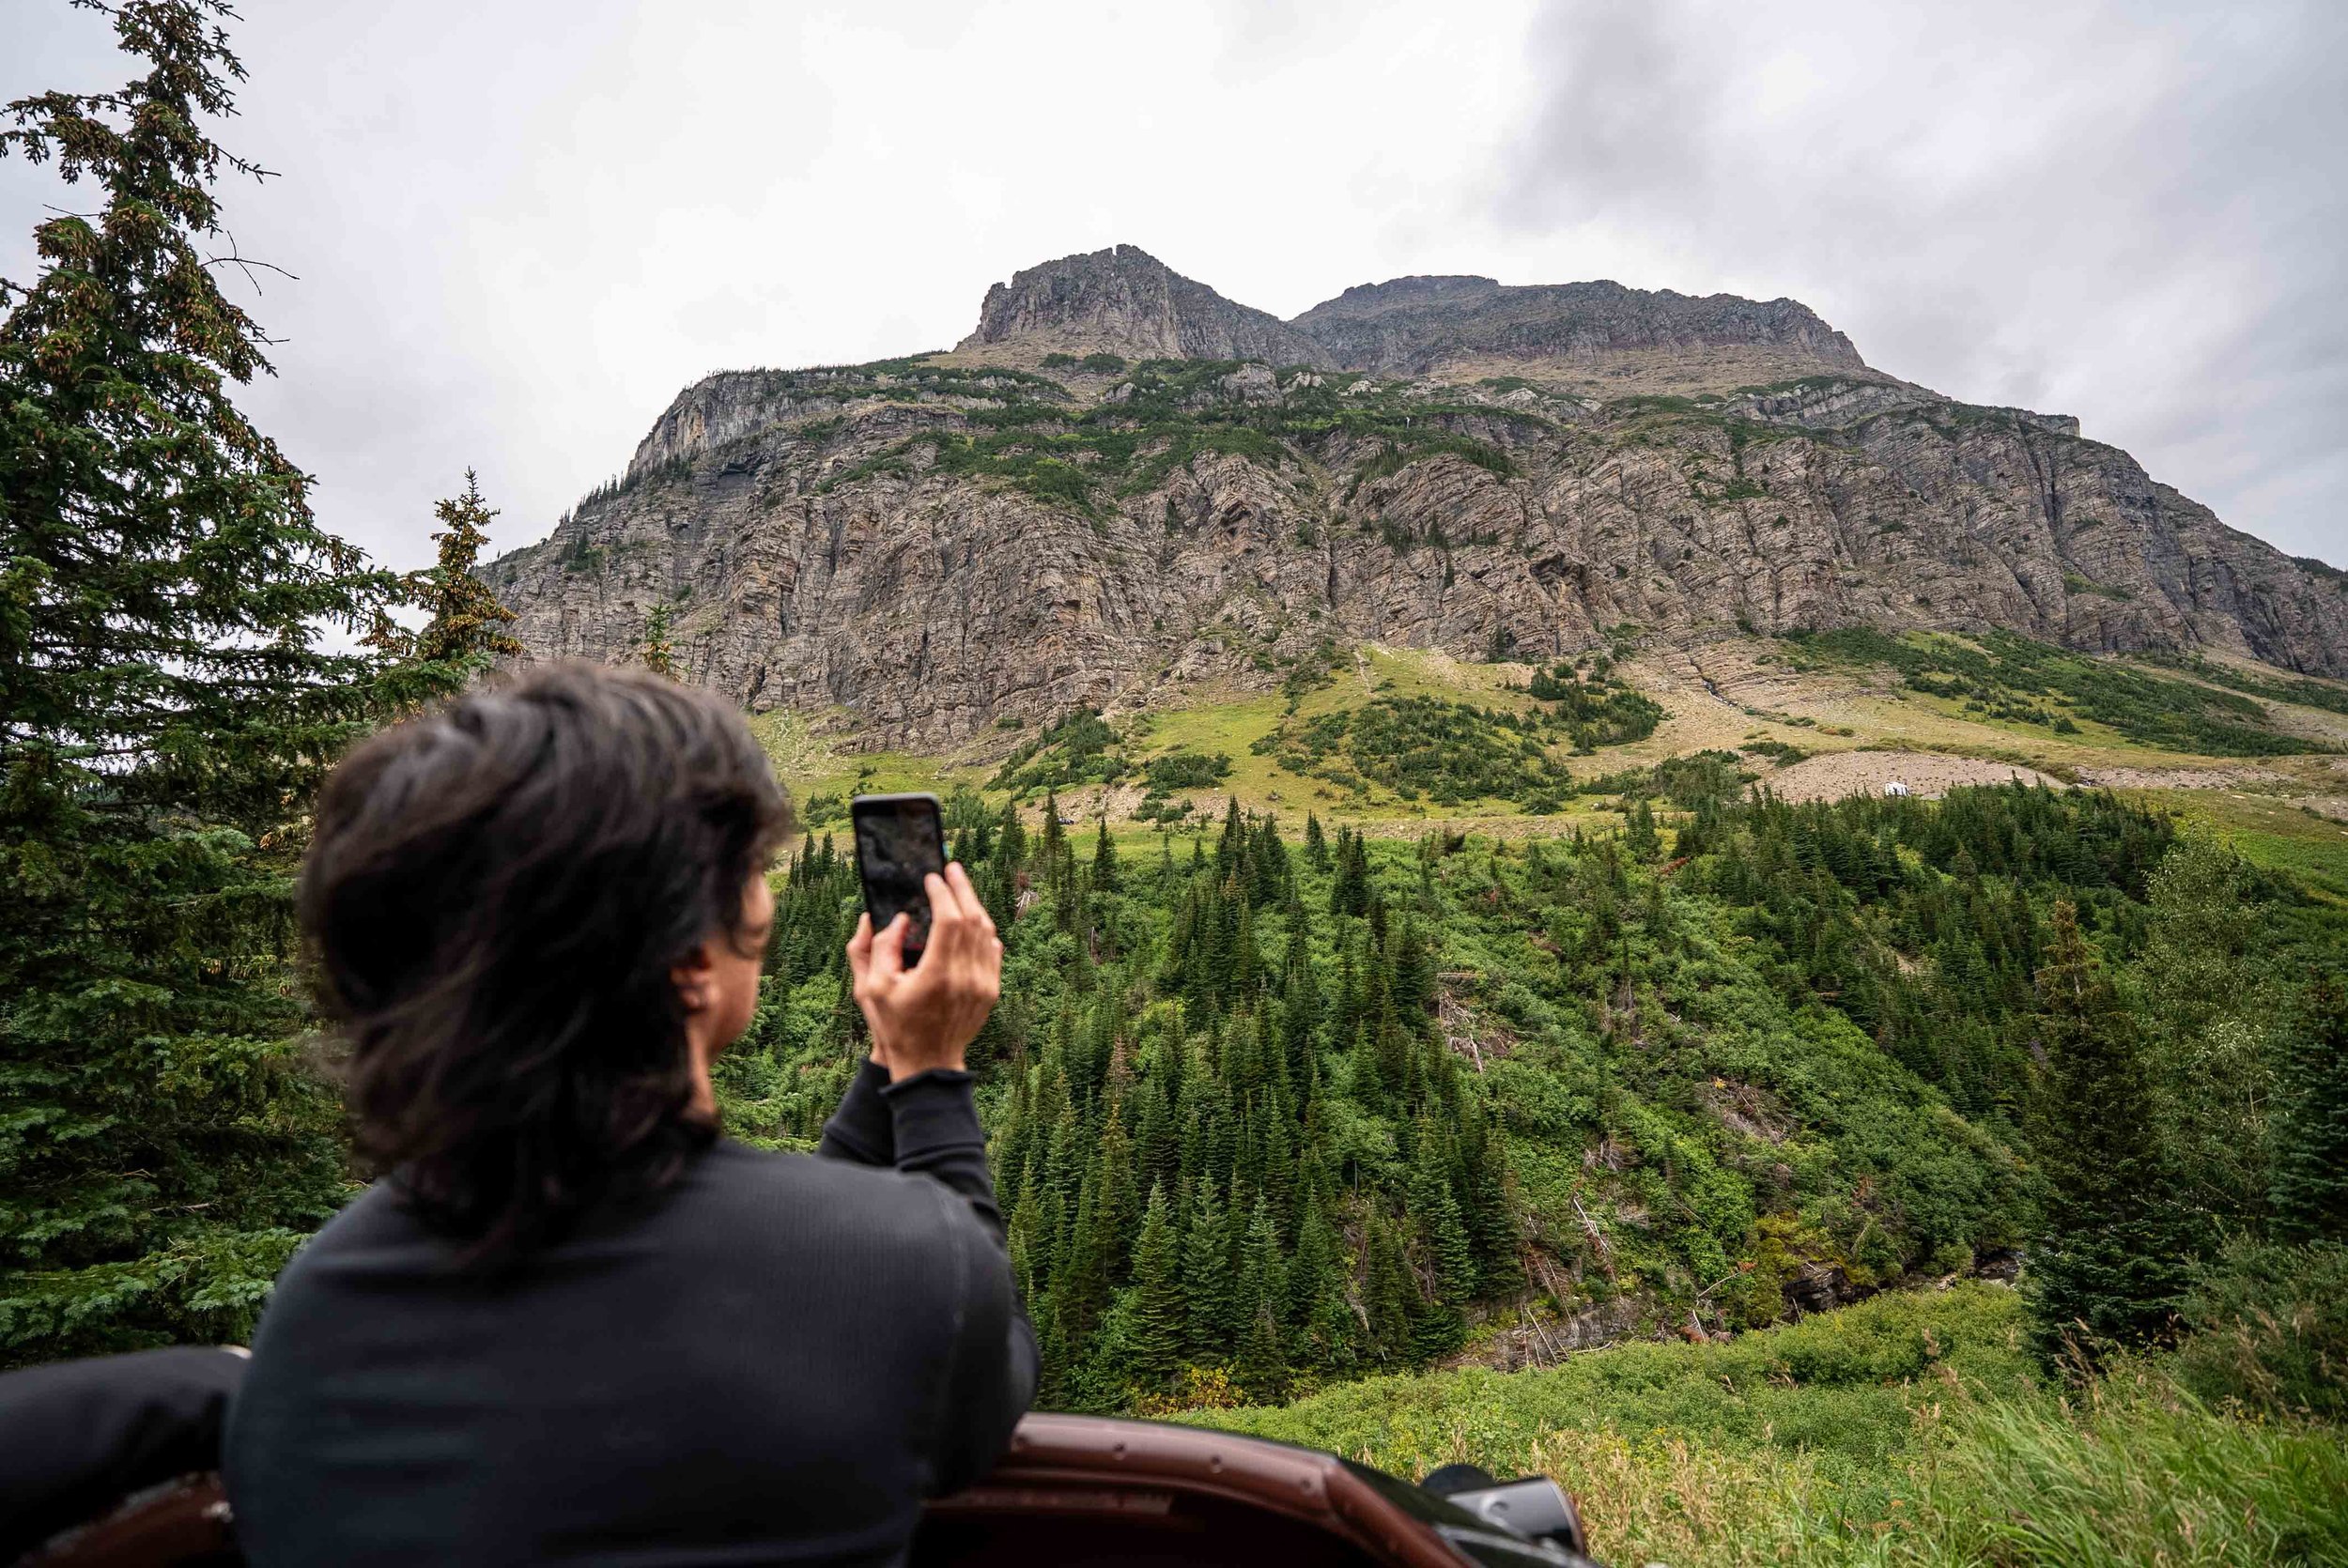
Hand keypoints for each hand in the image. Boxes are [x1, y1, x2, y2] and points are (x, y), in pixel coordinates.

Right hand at [846, 862, 1001, 1081]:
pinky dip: (984, 930)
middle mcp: (966, 977)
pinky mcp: (991, 991)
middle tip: (951, 868)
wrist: (927, 1065)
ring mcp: (983, 985)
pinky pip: (994, 951)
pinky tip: (972, 921)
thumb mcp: (871, 989)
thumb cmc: (894, 1027)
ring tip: (959, 888)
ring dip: (974, 906)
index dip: (942, 893)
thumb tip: (899, 919)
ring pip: (987, 932)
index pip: (949, 919)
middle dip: (962, 888)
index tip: (931, 878)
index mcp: (937, 974)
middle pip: (973, 919)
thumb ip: (878, 948)